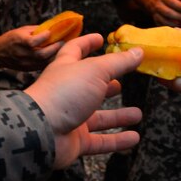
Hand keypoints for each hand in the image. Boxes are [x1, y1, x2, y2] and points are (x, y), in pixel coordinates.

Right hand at [0, 26, 65, 70]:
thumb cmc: (11, 38)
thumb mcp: (22, 30)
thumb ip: (37, 30)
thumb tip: (53, 28)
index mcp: (19, 41)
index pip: (33, 41)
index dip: (43, 37)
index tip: (50, 32)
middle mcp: (22, 53)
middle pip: (41, 54)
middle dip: (54, 48)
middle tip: (62, 42)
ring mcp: (25, 63)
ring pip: (44, 61)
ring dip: (54, 55)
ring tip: (61, 49)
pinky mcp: (28, 69)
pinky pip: (42, 65)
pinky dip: (50, 60)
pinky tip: (54, 55)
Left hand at [25, 33, 143, 167]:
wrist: (41, 132)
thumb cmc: (64, 93)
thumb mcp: (95, 70)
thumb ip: (119, 62)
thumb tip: (139, 51)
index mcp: (66, 69)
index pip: (75, 50)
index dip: (87, 43)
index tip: (100, 39)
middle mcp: (67, 93)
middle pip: (88, 87)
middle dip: (104, 86)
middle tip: (119, 84)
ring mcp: (71, 118)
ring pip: (98, 117)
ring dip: (118, 116)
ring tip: (137, 114)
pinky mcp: (75, 141)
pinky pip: (100, 141)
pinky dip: (117, 140)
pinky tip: (134, 137)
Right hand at [147, 0, 180, 26]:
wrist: (156, 0)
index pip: (172, 2)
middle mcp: (158, 5)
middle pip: (168, 12)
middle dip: (179, 17)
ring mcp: (156, 14)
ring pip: (165, 21)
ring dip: (177, 24)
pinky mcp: (156, 21)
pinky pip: (164, 26)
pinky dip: (173, 28)